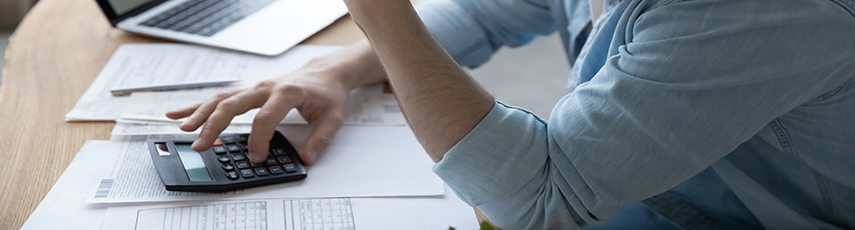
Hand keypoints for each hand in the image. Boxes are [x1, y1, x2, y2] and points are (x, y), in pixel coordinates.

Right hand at [166, 67, 348, 163]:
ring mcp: (254, 89)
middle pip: (232, 105)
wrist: (325, 74)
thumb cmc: (327, 93)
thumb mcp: (333, 118)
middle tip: (201, 145)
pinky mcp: (248, 93)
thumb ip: (320, 139)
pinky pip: (220, 99)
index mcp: (286, 92)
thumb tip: (306, 157)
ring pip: (221, 100)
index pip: (264, 117)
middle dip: (214, 125)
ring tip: (183, 130)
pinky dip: (198, 107)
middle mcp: (265, 88)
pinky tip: (179, 114)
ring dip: (200, 114)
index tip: (257, 157)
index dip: (258, 140)